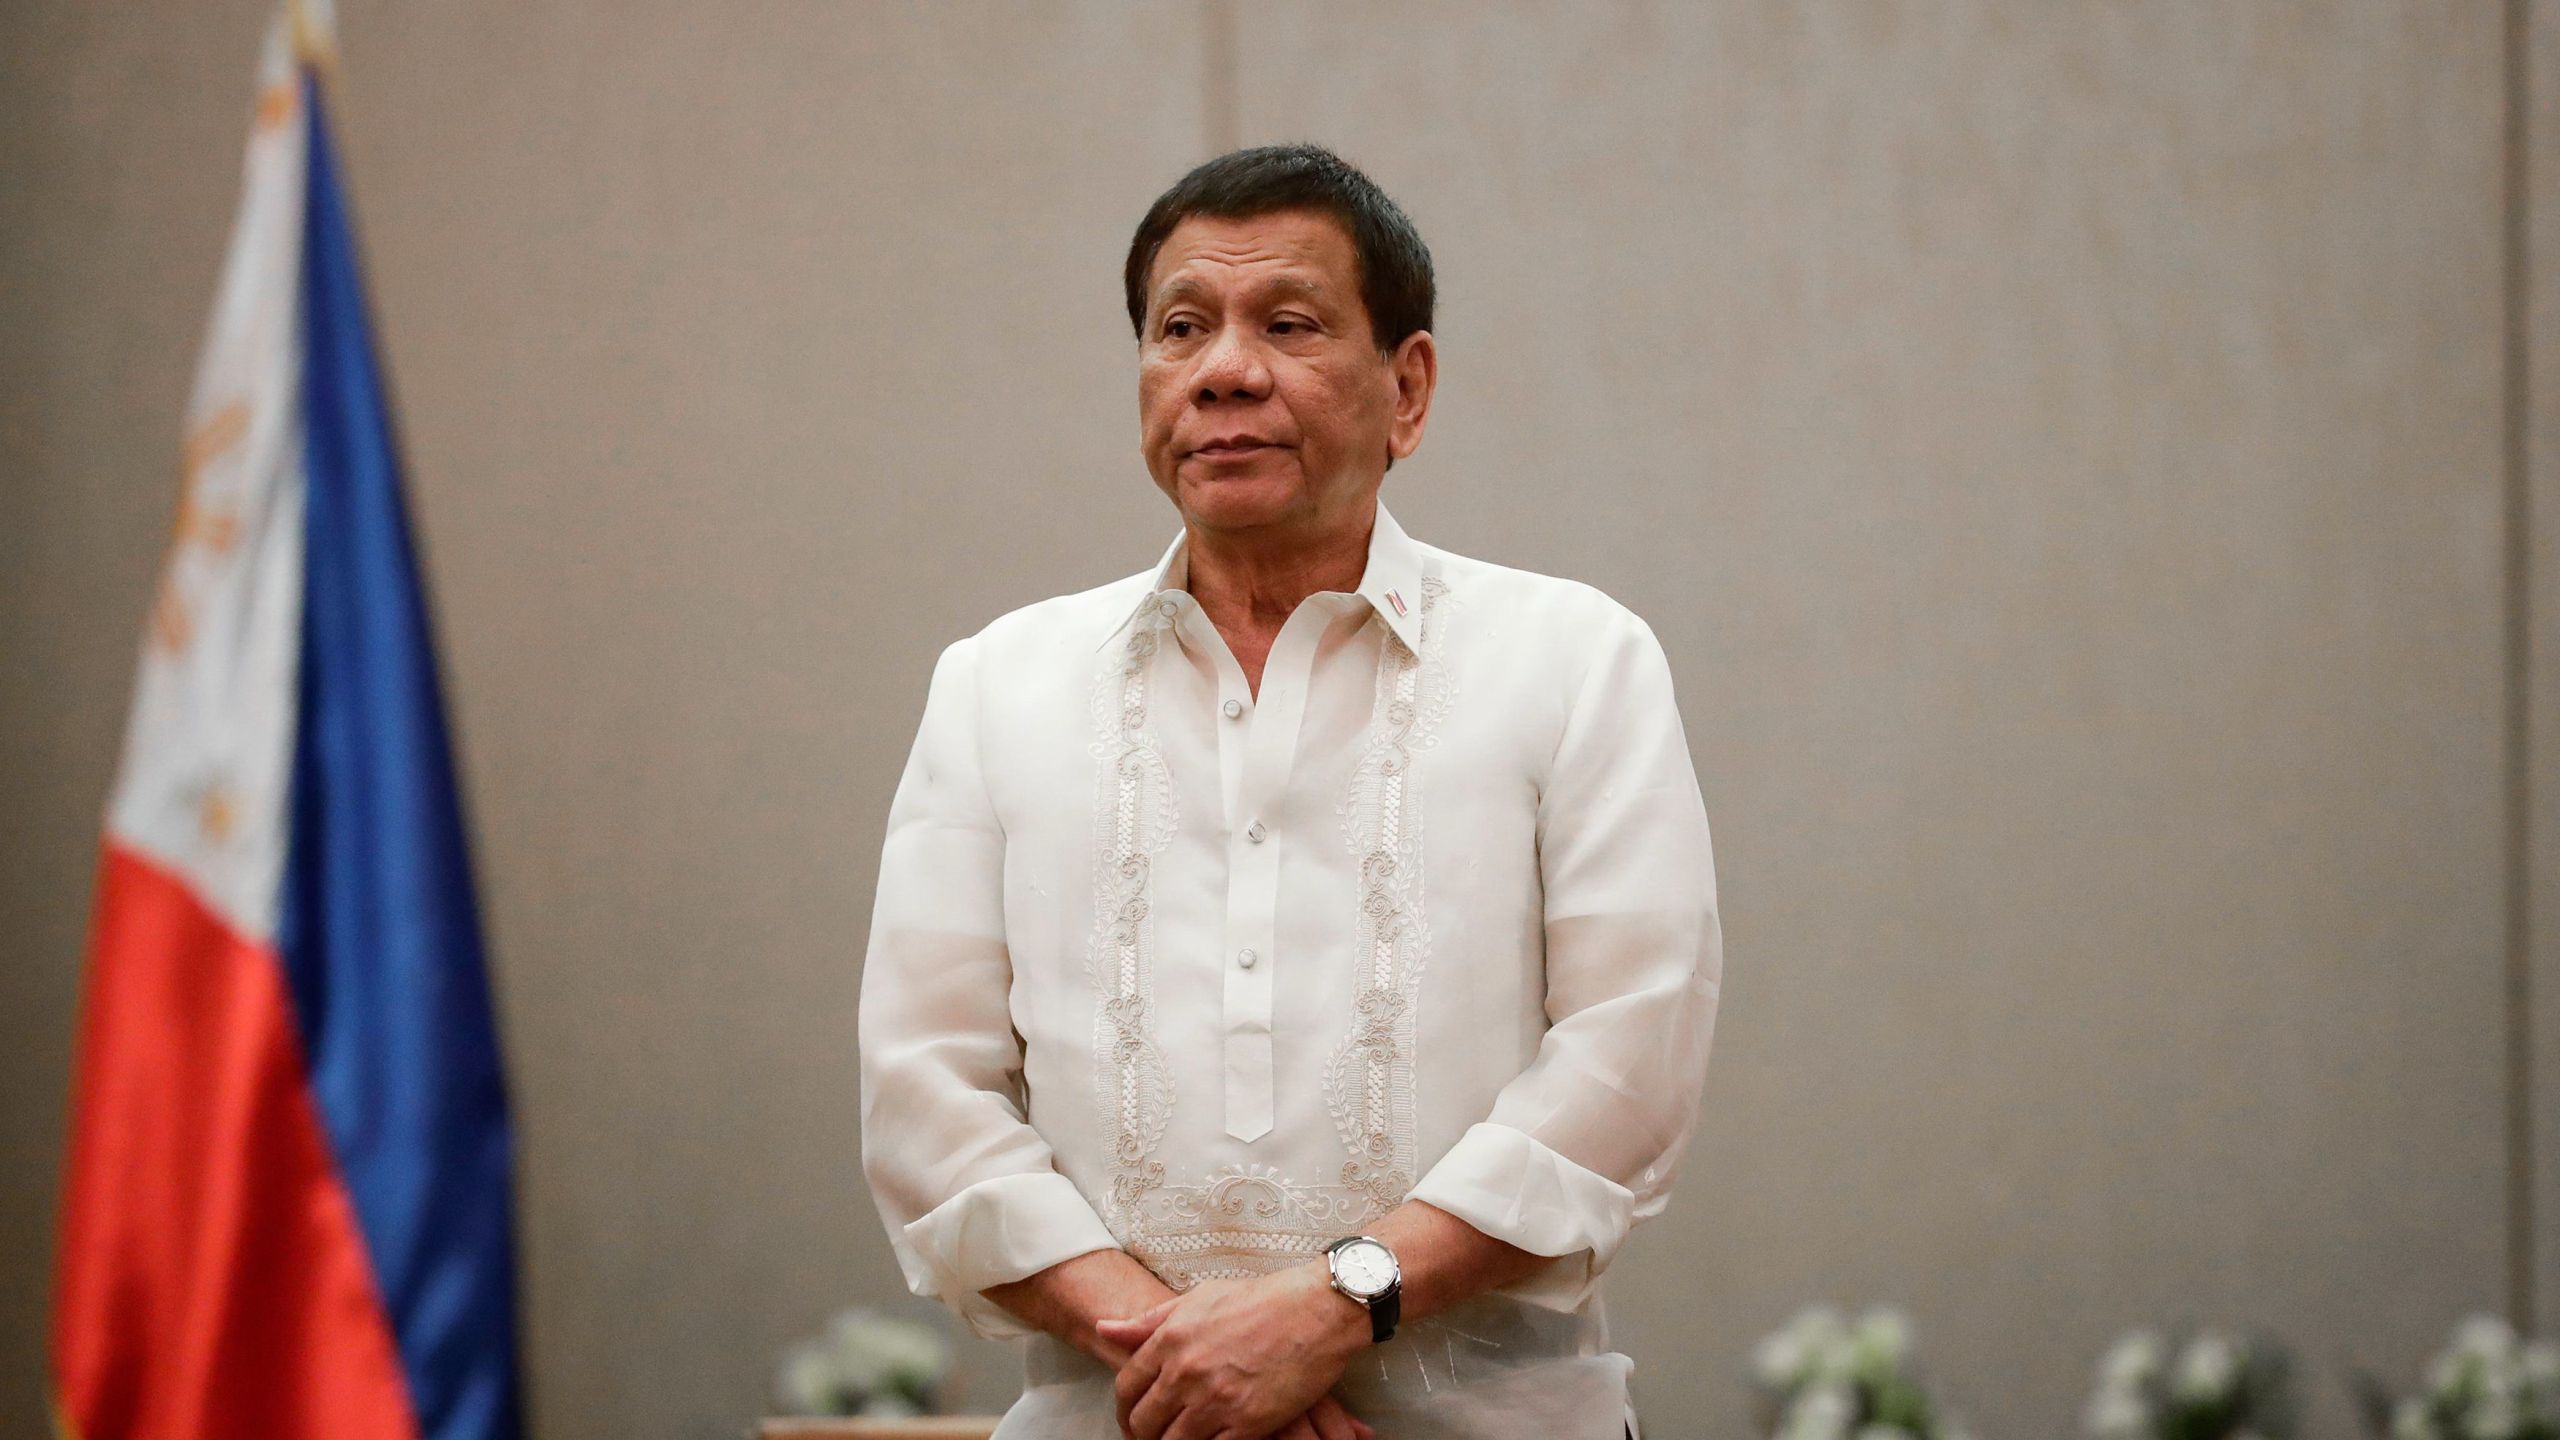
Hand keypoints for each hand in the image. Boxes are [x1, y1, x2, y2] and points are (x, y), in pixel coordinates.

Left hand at [1098, 1267, 1371, 1439]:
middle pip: (1144, 1422)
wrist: (1315, 1310)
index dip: (1124, 1409)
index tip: (1132, 1418)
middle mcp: (1186, 1372)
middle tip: (1152, 1437)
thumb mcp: (1198, 1299)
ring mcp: (1215, 1400)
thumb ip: (1149, 1321)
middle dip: (1143, 1434)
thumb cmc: (1259, 1300)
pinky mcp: (1247, 1423)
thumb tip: (1103, 1328)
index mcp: (1170, 1340)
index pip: (1127, 1386)